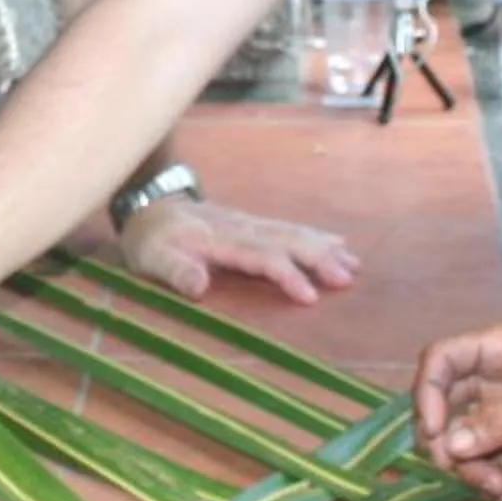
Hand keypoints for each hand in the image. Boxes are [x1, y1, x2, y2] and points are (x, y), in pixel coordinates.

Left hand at [118, 195, 355, 301]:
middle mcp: (238, 228)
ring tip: (352, 263)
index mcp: (217, 240)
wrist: (148, 205)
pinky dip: (314, 236)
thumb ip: (174, 271)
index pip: (259, 256)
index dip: (286, 274)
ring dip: (322, 247)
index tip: (309, 295)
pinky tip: (337, 243)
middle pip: (284, 239)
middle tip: (347, 276)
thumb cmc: (150, 241)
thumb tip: (198, 287)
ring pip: (290, 232)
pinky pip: (287, 228)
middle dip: (317, 257)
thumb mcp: (151, 259)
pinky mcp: (251, 225)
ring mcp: (247, 223)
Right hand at [413, 318, 501, 500]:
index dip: (428, 392)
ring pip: (463, 438)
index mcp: (500, 349)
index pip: (442, 360)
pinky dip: (490, 478)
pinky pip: (487, 458)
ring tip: (497, 489)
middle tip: (461, 470)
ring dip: (470, 467)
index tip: (435, 431)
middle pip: (444, 405)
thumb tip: (452, 444)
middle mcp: (494, 376)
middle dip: (447, 441)